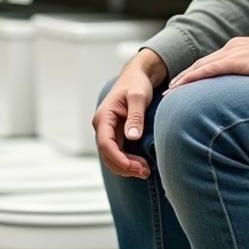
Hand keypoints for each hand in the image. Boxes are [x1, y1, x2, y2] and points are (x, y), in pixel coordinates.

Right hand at [91, 50, 165, 179]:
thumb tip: (132, 136)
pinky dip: (129, 162)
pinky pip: (119, 154)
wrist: (138, 76)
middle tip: (145, 171)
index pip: (105, 144)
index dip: (118, 159)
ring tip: (146, 171)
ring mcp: (109, 132)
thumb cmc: (137, 83)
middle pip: (107, 155)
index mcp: (103, 117)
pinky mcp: (117, 135)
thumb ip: (135, 116)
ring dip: (127, 167)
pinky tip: (143, 165)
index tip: (135, 167)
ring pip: (112, 157)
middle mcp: (103, 127)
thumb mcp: (138, 96)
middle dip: (124, 167)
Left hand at [167, 35, 248, 90]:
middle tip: (169, 91)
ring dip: (183, 80)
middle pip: (200, 64)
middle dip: (183, 77)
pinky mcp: (236, 61)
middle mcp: (231, 49)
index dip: (195, 74)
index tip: (183, 85)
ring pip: (200, 67)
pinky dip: (193, 77)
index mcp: (237, 49)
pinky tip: (183, 85)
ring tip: (170, 93)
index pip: (210, 63)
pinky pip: (208, 70)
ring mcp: (232, 54)